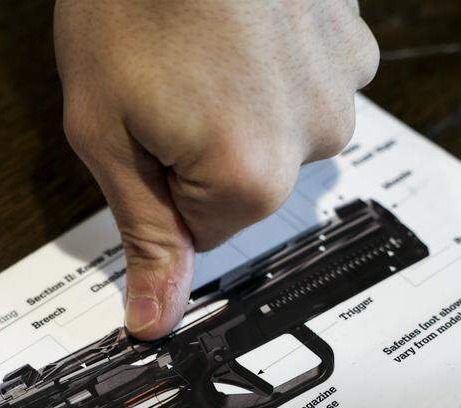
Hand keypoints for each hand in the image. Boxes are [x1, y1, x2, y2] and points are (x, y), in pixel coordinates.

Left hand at [54, 0, 378, 337]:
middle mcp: (316, 137)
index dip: (156, 186)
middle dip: (197, 148)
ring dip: (236, 102)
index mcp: (251, 177)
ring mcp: (345, 79)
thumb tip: (155, 322)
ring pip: (275, 131)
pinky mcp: (355, 33)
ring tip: (197, 45)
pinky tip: (236, 24)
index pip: (199, 233)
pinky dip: (270, 62)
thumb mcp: (105, 133)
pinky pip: (305, 80)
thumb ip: (142, 232)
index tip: (141, 133)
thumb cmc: (129, 1)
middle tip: (162, 80)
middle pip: (242, 184)